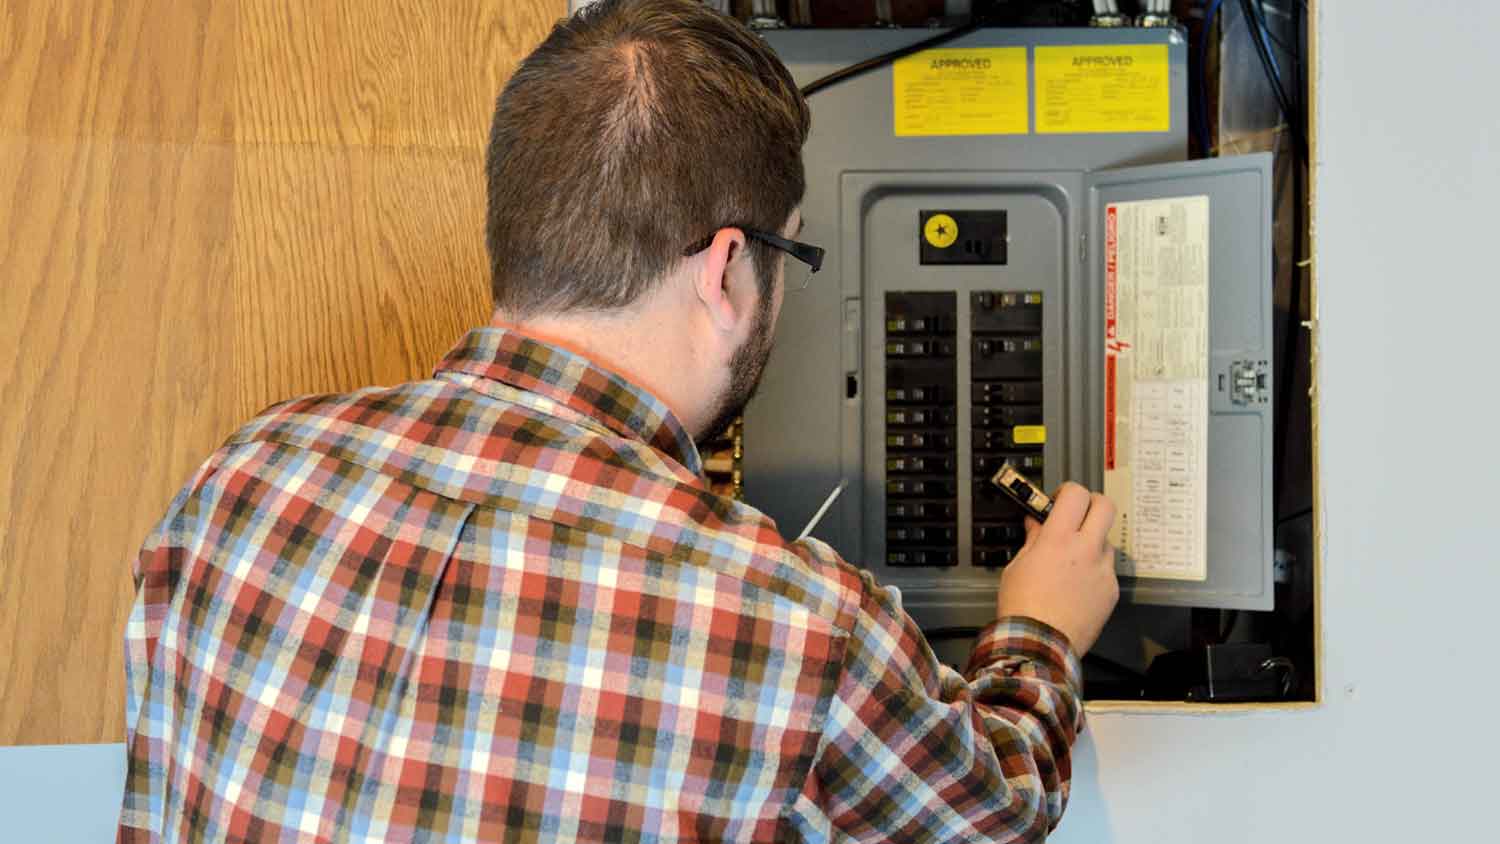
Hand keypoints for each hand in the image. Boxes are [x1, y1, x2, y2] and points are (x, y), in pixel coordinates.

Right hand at [995, 483, 1119, 656]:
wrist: (1040, 644)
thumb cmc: (1022, 606)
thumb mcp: (1018, 566)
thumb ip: (1033, 539)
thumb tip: (1037, 524)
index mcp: (1058, 539)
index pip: (1076, 494)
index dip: (1068, 491)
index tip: (1060, 500)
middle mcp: (1086, 549)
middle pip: (1105, 506)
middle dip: (1092, 505)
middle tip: (1078, 516)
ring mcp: (1103, 570)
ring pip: (1106, 541)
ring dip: (1092, 543)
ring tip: (1073, 564)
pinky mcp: (1111, 590)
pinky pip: (1107, 570)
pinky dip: (1095, 572)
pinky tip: (1077, 588)